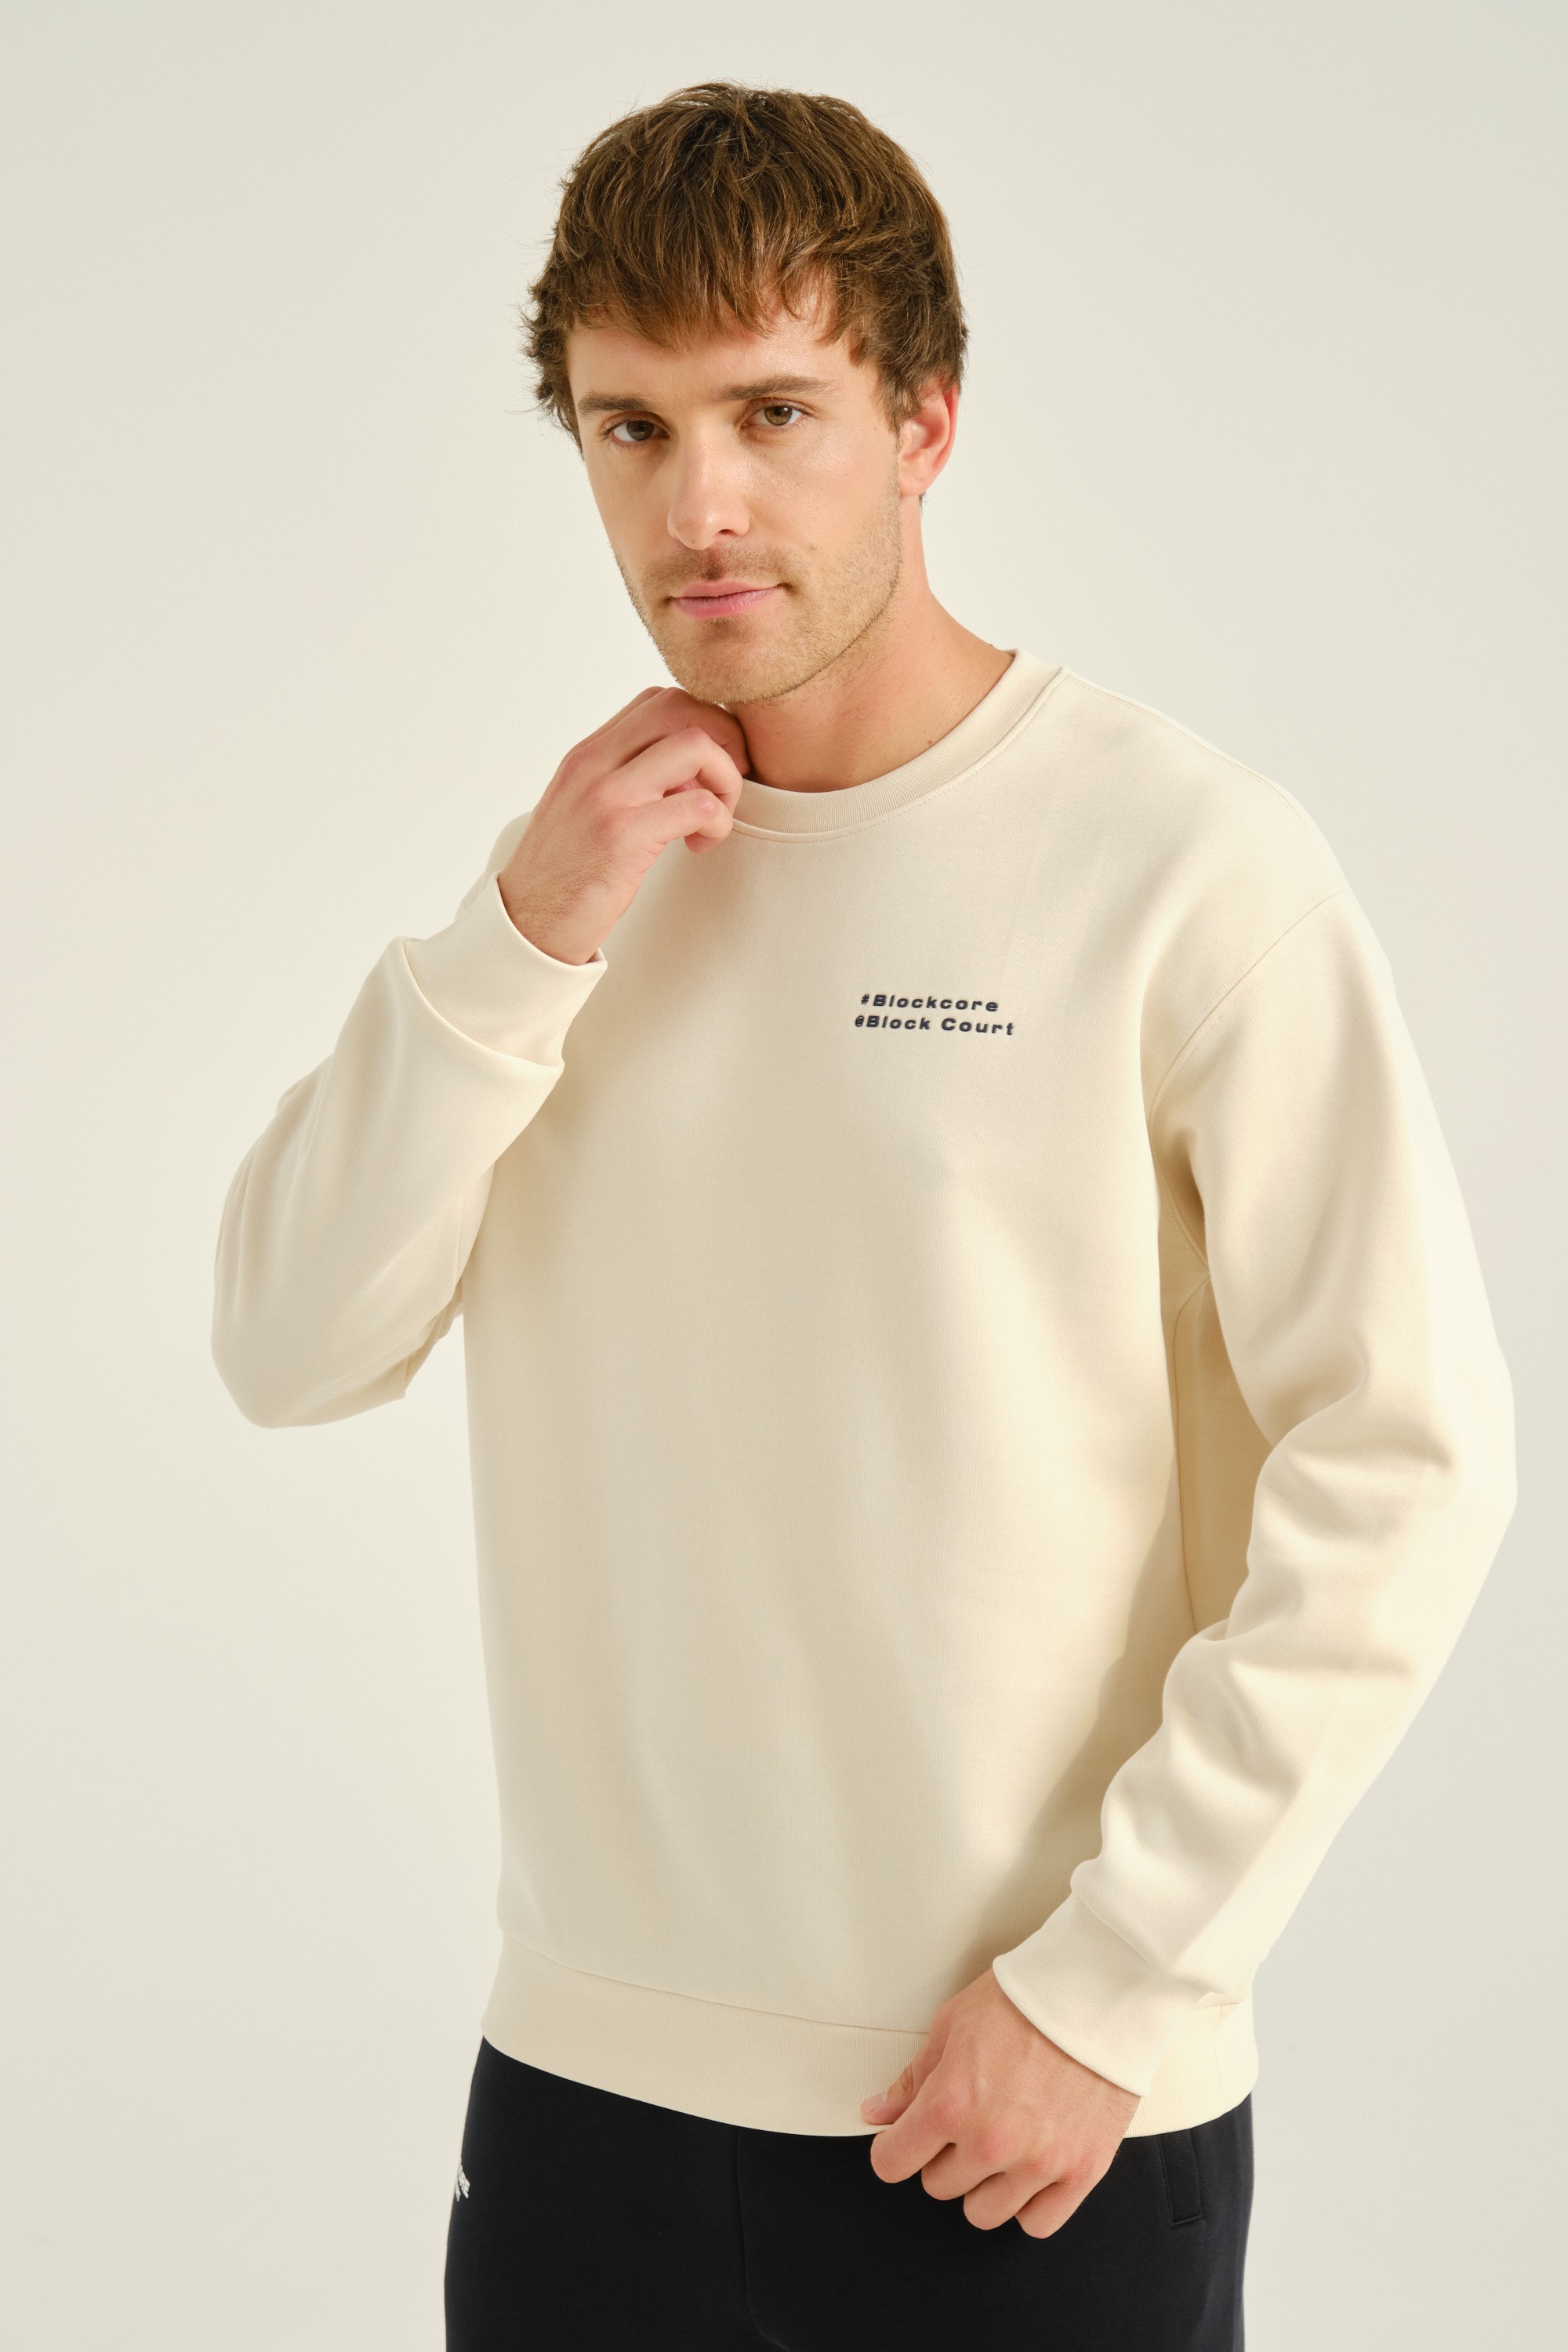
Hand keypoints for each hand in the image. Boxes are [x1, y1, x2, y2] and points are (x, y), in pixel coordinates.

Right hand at [497, 687, 749, 964]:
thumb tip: (687, 772)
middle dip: (724, 741)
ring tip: (713, 818)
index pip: (659, 700)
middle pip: (682, 706)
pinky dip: (718, 823)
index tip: (706, 771)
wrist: (526, 923)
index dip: (701, 725)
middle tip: (723, 788)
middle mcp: (594, 763)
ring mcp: (607, 795)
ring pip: (697, 745)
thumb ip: (624, 780)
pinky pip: (699, 805)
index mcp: (587, 754)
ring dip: (726, 781)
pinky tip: (699, 846)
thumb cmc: (564, 874)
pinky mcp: (622, 834)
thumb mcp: (585, 809)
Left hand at [859, 1965, 1140, 2236]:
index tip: (904, 2140)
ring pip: (984, 2212)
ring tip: (1000, 2143)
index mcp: (950, 2104)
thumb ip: (913, 2079)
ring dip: (983, 2184)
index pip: (893, 2163)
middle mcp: (990, 2143)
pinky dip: (1029, 2203)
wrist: (1097, 1993)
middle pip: (938, 2186)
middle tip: (966, 2121)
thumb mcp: (952, 2024)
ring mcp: (1037, 2163)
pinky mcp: (1080, 2171)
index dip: (894, 2148)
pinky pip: (1037, 2223)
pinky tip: (1030, 2168)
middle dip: (943, 2156)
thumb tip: (878, 2113)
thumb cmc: (1025, 2000)